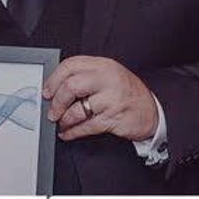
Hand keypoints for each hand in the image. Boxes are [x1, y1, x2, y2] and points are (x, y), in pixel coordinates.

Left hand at [43, 56, 157, 141]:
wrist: (152, 111)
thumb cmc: (127, 93)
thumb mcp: (109, 76)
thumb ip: (86, 76)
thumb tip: (56, 88)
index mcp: (103, 65)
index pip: (70, 65)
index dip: (54, 79)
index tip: (47, 91)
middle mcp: (107, 79)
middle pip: (70, 86)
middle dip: (56, 102)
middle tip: (52, 111)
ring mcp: (111, 98)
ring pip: (76, 109)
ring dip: (64, 120)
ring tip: (61, 123)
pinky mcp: (113, 118)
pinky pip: (86, 126)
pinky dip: (72, 132)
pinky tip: (68, 133)